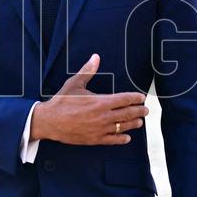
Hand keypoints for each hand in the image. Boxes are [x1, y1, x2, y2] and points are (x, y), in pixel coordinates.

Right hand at [29, 54, 146, 145]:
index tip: (141, 97)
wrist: (50, 121)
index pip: (124, 99)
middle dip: (139, 111)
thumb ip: (88, 71)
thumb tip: (95, 57)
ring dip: (133, 124)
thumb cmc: (62, 101)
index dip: (135, 98)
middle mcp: (103, 116)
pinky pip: (113, 140)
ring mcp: (100, 129)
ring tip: (140, 122)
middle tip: (146, 110)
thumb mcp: (75, 83)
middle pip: (127, 113)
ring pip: (122, 127)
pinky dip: (122, 138)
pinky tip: (127, 137)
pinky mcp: (95, 139)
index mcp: (101, 101)